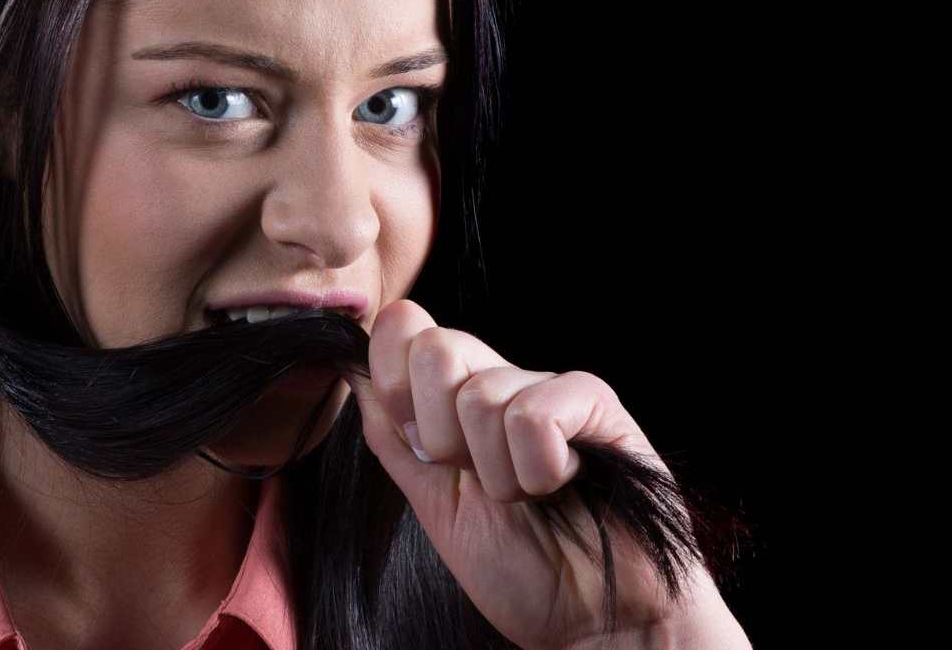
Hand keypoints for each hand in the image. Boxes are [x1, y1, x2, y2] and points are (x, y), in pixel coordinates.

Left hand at [346, 299, 746, 649]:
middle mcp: (504, 381)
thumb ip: (393, 437)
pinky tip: (562, 485)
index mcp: (459, 398)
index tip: (422, 448)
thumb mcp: (433, 502)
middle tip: (480, 480)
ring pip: (482, 396)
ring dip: (497, 474)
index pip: (404, 331)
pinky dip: (538, 469)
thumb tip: (353, 370)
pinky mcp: (598, 405)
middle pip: (435, 349)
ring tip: (529, 498)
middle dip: (442, 437)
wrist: (592, 623)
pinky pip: (534, 415)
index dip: (392, 382)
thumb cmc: (522, 569)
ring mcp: (551, 388)